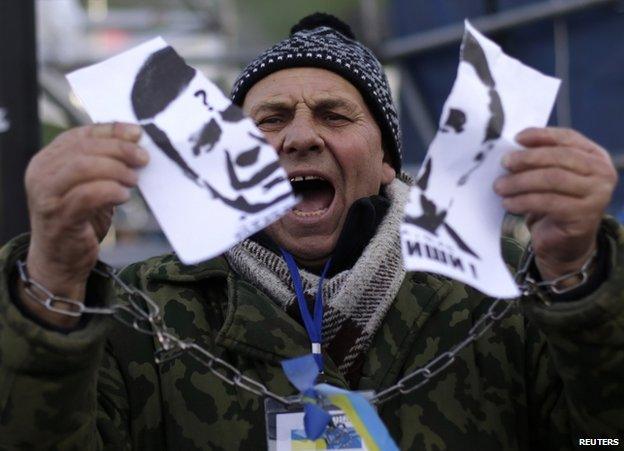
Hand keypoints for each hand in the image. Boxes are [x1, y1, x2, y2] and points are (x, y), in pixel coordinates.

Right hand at [20, 123, 148, 325]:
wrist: (60, 261)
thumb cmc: (80, 220)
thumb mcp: (92, 185)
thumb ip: (106, 162)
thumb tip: (135, 138)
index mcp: (48, 160)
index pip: (82, 134)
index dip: (112, 131)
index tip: (138, 134)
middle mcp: (41, 173)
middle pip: (85, 148)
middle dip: (119, 150)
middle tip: (143, 159)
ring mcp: (46, 195)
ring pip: (83, 167)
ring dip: (116, 169)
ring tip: (134, 179)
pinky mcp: (58, 217)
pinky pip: (87, 195)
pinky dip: (110, 191)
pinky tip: (123, 196)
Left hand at [494, 127, 617, 280]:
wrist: (564, 244)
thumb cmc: (554, 204)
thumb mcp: (549, 178)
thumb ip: (540, 160)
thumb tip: (513, 148)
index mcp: (596, 157)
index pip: (568, 138)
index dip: (542, 135)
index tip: (516, 138)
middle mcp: (603, 173)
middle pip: (560, 157)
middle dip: (527, 159)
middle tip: (504, 163)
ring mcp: (597, 195)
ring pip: (552, 179)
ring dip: (520, 182)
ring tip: (500, 187)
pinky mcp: (584, 215)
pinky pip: (547, 202)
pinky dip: (523, 201)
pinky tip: (508, 203)